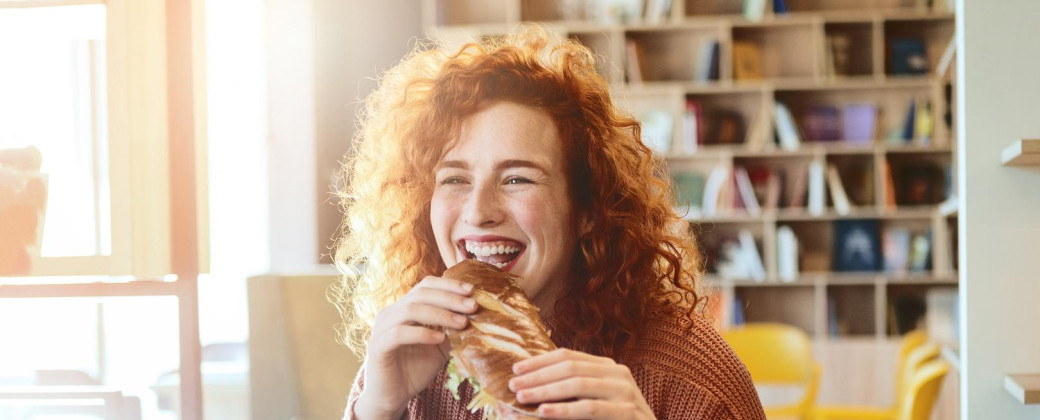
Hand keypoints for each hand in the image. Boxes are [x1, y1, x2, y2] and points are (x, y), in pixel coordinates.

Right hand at [353, 276, 478, 419]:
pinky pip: (399, 333)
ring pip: (410, 310)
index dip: (448, 285)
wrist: (393, 397)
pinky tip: (440, 339)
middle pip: (420, 294)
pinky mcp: (377, 347)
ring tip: (462, 323)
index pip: (425, 285)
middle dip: (450, 298)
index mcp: (404, 308)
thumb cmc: (416, 369)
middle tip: (472, 306)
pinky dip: (421, 333)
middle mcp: (391, 313)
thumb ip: (451, 329)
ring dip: (440, 314)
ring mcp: (382, 328)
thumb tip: (475, 313)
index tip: (472, 290)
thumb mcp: (440, 346)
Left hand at [509, 349, 655, 419]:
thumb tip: (532, 383)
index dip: (540, 361)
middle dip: (538, 375)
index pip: (568, 355)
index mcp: (608, 367)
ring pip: (578, 384)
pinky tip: (543, 412)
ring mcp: (625, 392)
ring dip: (546, 390)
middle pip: (570, 367)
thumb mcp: (594, 400)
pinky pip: (589, 408)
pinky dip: (563, 410)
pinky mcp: (627, 412)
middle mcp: (618, 374)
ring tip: (523, 397)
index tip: (516, 369)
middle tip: (513, 385)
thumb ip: (573, 389)